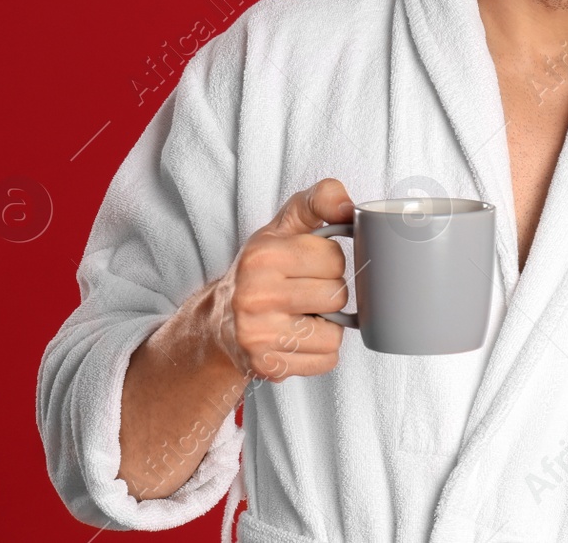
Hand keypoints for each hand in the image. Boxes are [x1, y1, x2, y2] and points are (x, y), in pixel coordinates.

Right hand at [208, 177, 353, 381]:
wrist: (219, 322)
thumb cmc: (261, 269)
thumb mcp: (283, 226)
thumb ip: (318, 201)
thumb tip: (348, 206)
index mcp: (263, 256)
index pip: (334, 258)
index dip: (329, 262)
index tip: (309, 265)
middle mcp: (255, 296)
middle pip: (337, 296)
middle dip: (329, 293)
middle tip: (305, 292)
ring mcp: (259, 335)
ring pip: (335, 333)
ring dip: (328, 326)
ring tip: (303, 316)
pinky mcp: (267, 366)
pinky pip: (326, 360)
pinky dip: (320, 351)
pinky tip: (299, 338)